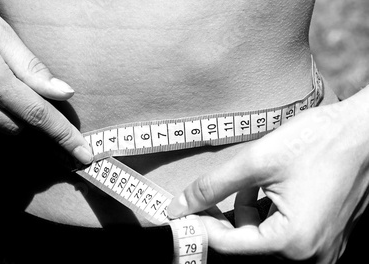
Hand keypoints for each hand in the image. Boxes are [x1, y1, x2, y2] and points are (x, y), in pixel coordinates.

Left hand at [167, 92, 368, 262]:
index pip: (229, 245)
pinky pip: (285, 232)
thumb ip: (212, 187)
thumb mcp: (256, 161)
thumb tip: (181, 206)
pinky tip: (271, 189)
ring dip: (250, 212)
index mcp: (293, 242)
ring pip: (264, 237)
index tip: (184, 211)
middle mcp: (310, 254)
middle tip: (217, 191)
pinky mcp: (326, 235)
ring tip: (254, 183)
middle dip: (229, 216)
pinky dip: (270, 213)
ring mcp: (322, 247)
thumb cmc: (320, 142)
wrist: (365, 130)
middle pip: (248, 242)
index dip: (202, 225)